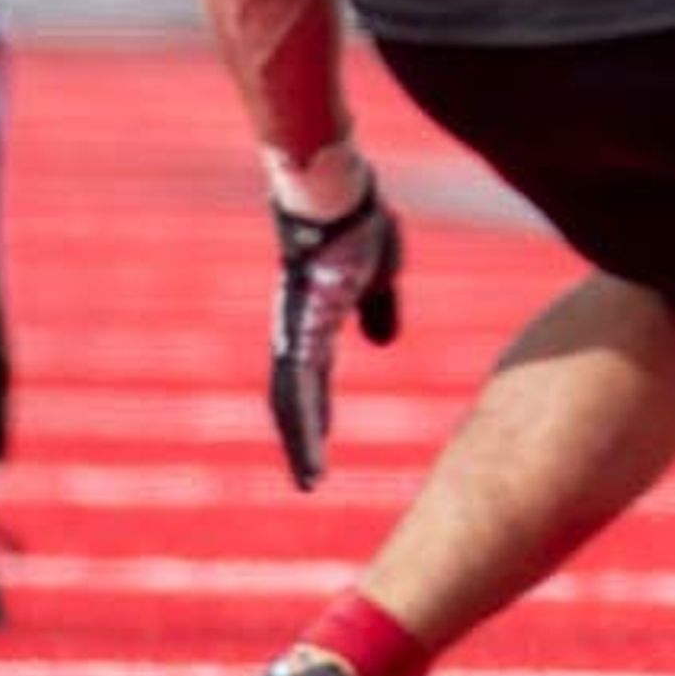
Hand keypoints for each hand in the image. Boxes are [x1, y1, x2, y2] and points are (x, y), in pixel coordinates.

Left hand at [268, 172, 402, 490]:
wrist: (336, 194)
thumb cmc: (356, 224)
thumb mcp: (381, 273)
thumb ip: (379, 308)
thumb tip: (382, 342)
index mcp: (315, 323)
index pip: (313, 379)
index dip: (315, 413)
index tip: (320, 446)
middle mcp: (297, 333)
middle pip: (295, 398)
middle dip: (303, 439)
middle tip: (311, 481)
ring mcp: (294, 332)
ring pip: (292, 400)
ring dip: (301, 441)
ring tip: (310, 479)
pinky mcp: (299, 330)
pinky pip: (297, 385)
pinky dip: (301, 420)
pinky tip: (309, 445)